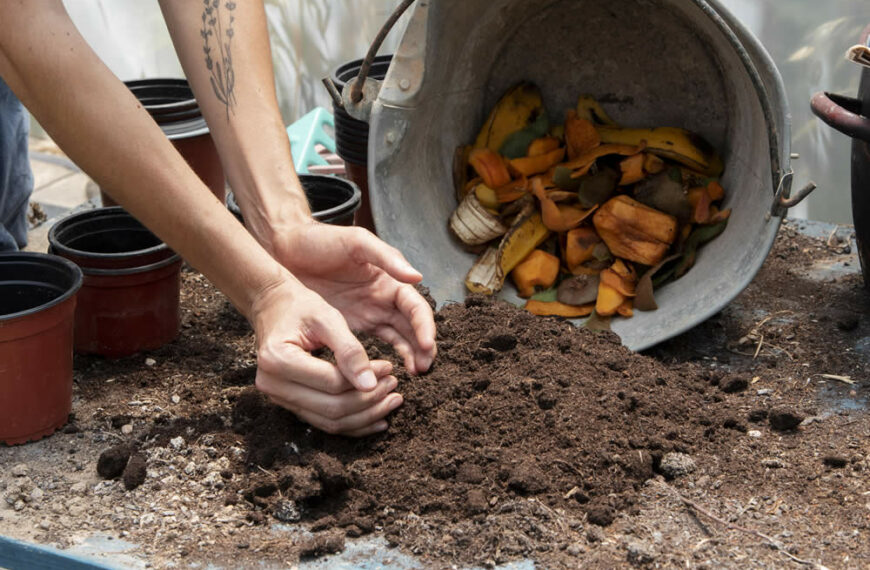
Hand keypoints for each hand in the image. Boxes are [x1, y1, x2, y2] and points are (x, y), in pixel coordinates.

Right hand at [250, 275, 402, 435]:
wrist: (273, 308)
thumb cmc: (300, 307)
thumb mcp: (326, 318)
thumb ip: (349, 350)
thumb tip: (371, 385)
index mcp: (278, 360)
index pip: (332, 383)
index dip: (366, 379)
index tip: (390, 367)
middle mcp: (272, 384)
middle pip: (331, 408)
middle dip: (369, 401)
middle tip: (394, 385)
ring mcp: (278, 398)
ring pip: (330, 422)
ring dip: (365, 416)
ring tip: (392, 401)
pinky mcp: (289, 403)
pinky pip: (324, 422)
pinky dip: (353, 424)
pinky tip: (377, 419)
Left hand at [270, 222, 436, 374]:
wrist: (285, 248)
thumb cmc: (321, 240)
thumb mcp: (356, 242)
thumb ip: (387, 258)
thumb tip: (417, 276)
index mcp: (390, 280)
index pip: (415, 307)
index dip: (424, 325)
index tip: (427, 345)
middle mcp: (384, 299)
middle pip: (412, 327)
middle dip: (422, 347)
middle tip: (424, 368)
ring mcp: (368, 313)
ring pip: (398, 339)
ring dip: (409, 355)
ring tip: (415, 373)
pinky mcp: (350, 326)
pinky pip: (374, 345)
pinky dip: (383, 358)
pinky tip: (388, 372)